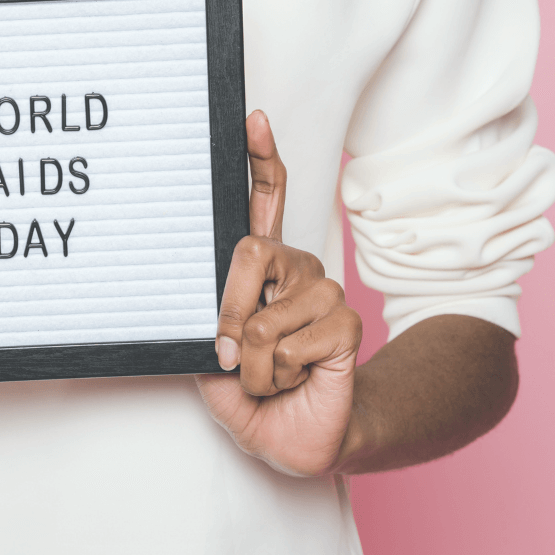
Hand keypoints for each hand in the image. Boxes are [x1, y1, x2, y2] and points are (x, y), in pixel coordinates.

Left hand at [195, 111, 362, 476]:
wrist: (293, 434)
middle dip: (227, 314)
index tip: (253, 120)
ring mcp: (323, 292)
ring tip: (268, 374)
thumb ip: (208, 326)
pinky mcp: (346, 322)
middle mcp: (294, 269)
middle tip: (229, 354)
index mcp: (261, 267)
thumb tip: (212, 317)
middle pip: (250, 254)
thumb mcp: (210, 357)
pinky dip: (278, 375)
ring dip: (252, 365)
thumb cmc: (249, 389)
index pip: (264, 200)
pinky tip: (295, 377)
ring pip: (261, 320)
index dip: (260, 158)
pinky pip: (291, 345)